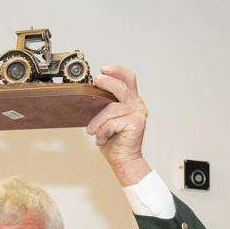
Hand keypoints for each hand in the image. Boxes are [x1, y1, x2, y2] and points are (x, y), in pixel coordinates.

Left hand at [87, 65, 150, 184]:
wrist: (123, 159)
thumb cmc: (114, 141)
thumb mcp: (107, 119)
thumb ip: (105, 106)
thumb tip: (91, 94)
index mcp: (131, 101)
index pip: (128, 79)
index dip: (117, 71)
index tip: (104, 69)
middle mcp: (137, 104)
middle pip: (122, 87)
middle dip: (106, 82)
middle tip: (96, 82)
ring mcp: (138, 113)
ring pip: (111, 109)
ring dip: (98, 121)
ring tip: (92, 131)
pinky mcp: (136, 123)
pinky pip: (112, 123)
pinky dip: (102, 132)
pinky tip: (102, 139)